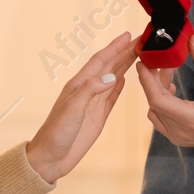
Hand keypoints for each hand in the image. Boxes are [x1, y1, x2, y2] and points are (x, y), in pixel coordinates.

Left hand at [26, 32, 137, 182]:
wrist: (51, 157)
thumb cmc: (56, 133)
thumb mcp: (72, 109)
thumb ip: (90, 90)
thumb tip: (113, 76)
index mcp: (79, 84)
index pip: (100, 60)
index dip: (114, 47)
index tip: (128, 35)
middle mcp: (87, 89)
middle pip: (110, 65)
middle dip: (124, 52)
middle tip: (142, 41)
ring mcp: (94, 102)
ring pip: (113, 78)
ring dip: (125, 65)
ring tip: (139, 54)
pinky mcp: (99, 115)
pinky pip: (112, 95)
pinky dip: (120, 85)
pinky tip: (126, 77)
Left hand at [137, 36, 193, 160]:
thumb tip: (192, 41)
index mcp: (192, 119)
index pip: (157, 100)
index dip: (146, 80)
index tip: (142, 63)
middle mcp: (182, 132)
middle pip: (154, 104)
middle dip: (153, 80)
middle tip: (158, 62)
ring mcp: (180, 138)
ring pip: (155, 112)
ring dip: (157, 92)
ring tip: (168, 73)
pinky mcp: (181, 139)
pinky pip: (161, 120)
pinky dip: (161, 104)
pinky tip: (172, 89)